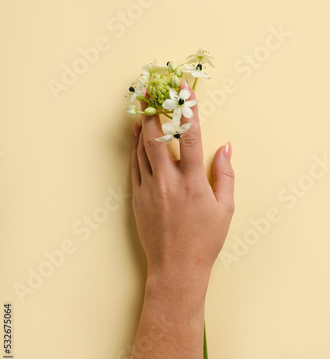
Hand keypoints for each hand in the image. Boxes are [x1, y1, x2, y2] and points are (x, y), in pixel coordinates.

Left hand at [131, 80, 234, 291]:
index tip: (183, 89)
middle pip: (156, 136)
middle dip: (153, 109)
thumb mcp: (225, 208)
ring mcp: (149, 189)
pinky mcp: (137, 198)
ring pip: (141, 149)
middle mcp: (168, 182)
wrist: (176, 268)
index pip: (189, 136)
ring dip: (142, 124)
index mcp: (193, 182)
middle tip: (151, 89)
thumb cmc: (205, 240)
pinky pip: (133, 166)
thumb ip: (225, 174)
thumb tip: (225, 146)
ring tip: (141, 105)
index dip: (187, 109)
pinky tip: (136, 135)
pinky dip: (135, 147)